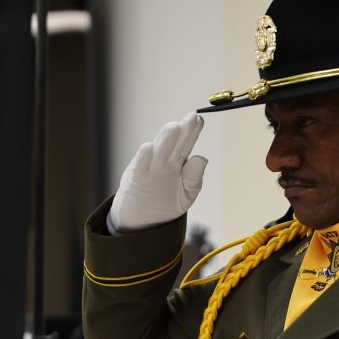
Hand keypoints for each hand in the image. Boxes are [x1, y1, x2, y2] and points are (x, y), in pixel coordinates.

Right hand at [107, 113, 207, 233]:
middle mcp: (162, 162)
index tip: (200, 120)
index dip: (193, 132)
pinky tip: (148, 147)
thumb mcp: (186, 195)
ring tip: (174, 127)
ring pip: (158, 151)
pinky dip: (143, 157)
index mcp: (176, 163)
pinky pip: (139, 166)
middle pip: (174, 143)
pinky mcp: (135, 179)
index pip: (186, 144)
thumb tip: (203, 158)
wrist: (141, 222)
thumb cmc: (165, 205)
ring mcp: (148, 169)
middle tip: (191, 117)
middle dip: (183, 130)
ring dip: (165, 139)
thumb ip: (194, 178)